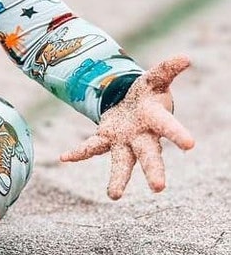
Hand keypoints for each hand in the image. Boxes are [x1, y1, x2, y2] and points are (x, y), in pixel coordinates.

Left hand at [59, 55, 194, 198]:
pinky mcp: (106, 139)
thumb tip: (185, 58)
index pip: (168, 126)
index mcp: (156, 119)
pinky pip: (91, 148)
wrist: (134, 105)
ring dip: (118, 179)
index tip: (190, 145)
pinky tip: (64, 157)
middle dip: (154, 170)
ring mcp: (124, 141)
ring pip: (123, 163)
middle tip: (159, 188)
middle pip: (149, 155)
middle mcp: (142, 137)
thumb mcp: (155, 79)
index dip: (178, 134)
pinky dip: (78, 152)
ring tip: (113, 196)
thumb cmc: (148, 94)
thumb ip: (167, 69)